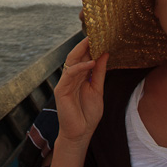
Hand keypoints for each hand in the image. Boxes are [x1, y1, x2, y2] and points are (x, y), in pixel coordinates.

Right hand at [50, 37, 107, 166]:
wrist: (80, 133)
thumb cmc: (88, 114)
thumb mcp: (98, 90)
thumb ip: (99, 73)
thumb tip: (104, 54)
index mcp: (79, 77)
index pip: (83, 57)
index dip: (90, 47)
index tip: (101, 36)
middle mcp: (70, 78)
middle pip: (76, 56)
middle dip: (84, 44)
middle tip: (95, 33)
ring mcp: (65, 83)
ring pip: (71, 62)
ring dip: (82, 51)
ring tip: (93, 42)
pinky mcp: (61, 91)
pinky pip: (70, 75)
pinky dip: (80, 67)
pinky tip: (90, 62)